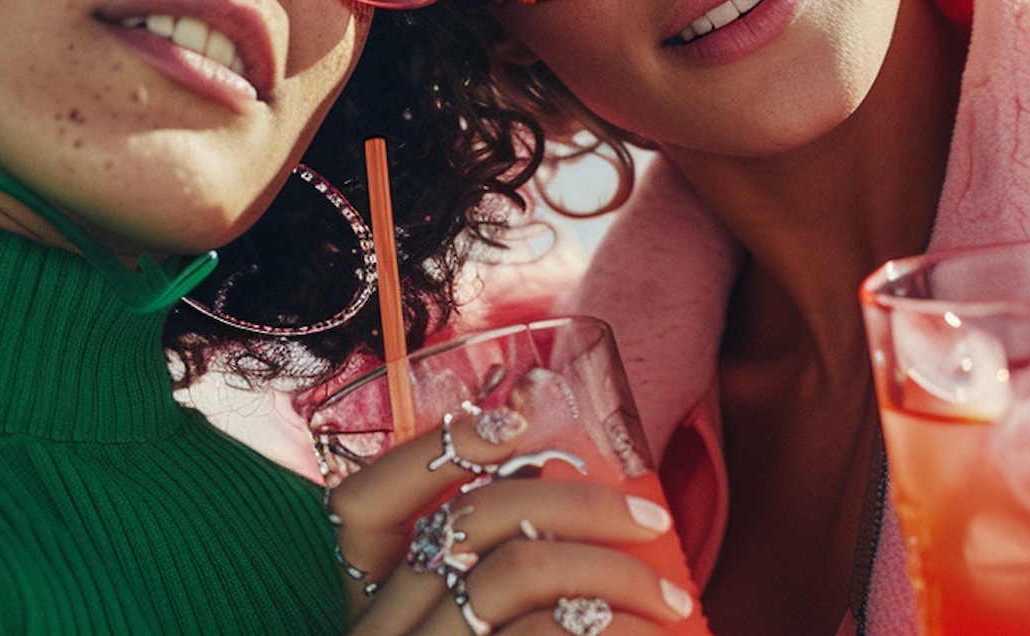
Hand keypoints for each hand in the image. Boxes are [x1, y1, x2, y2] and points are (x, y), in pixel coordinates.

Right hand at [326, 409, 696, 633]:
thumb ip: (476, 607)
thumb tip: (561, 503)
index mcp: (359, 615)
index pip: (369, 498)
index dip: (443, 444)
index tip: (521, 415)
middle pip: (476, 525)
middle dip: (576, 504)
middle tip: (650, 520)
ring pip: (516, 579)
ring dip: (607, 571)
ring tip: (671, 597)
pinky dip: (607, 633)